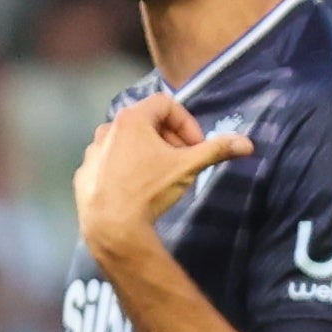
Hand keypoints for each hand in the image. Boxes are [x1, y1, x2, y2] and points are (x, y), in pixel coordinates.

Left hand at [71, 97, 253, 264]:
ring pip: (126, 143)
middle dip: (169, 138)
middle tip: (181, 160)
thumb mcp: (187, 167)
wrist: (112, 227)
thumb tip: (248, 144)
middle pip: (146, 122)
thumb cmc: (150, 190)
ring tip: (159, 175)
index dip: (186, 123)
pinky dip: (125, 168)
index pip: (166, 104)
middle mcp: (107, 129)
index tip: (195, 146)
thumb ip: (216, 150)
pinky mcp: (83, 174)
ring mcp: (92, 152)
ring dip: (146, 152)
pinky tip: (135, 189)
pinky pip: (109, 163)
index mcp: (131, 119)